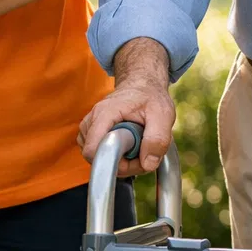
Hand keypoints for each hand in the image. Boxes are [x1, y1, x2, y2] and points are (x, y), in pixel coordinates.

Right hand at [78, 40, 176, 175]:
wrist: (143, 86)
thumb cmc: (151, 97)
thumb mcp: (162, 114)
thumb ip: (158, 139)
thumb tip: (148, 164)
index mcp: (105, 113)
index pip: (94, 150)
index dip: (117, 163)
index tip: (138, 158)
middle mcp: (92, 120)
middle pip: (96, 157)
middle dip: (122, 163)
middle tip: (143, 152)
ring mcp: (89, 127)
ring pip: (97, 157)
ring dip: (120, 160)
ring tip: (137, 146)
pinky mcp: (91, 132)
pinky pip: (98, 153)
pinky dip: (115, 156)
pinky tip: (129, 146)